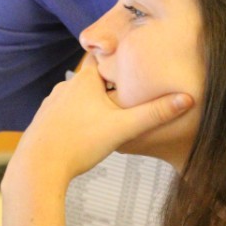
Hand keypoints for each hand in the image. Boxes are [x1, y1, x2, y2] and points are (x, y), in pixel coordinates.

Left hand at [7, 58, 192, 188]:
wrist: (39, 167)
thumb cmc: (79, 144)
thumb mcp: (123, 128)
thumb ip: (154, 113)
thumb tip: (186, 99)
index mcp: (85, 80)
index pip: (104, 58)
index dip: (118, 59)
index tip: (130, 60)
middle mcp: (66, 86)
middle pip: (93, 79)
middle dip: (109, 86)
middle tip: (126, 94)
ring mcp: (52, 102)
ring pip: (78, 97)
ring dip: (92, 103)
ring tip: (108, 115)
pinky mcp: (45, 120)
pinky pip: (66, 112)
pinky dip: (77, 117)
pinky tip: (85, 131)